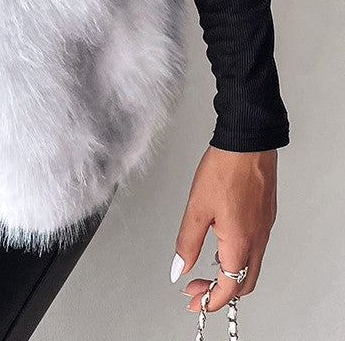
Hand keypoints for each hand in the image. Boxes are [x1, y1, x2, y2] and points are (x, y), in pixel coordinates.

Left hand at [171, 145, 277, 313]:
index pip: (228, 289)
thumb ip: (187, 243)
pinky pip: (255, 249)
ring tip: (206, 270)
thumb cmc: (225, 168)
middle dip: (219, 293)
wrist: (248, 142)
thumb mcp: (197, 208)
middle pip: (243, 284)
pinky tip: (222, 246)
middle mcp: (257, 240)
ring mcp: (264, 229)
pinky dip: (238, 258)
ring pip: (251, 267)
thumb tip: (179, 269)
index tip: (193, 301)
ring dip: (229, 276)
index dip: (209, 300)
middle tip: (196, 289)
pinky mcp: (265, 216)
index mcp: (240, 243)